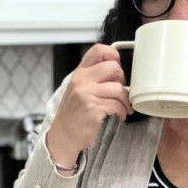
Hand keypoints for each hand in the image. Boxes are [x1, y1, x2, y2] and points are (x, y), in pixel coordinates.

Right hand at [47, 44, 132, 164]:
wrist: (62, 136)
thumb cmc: (73, 115)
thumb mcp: (78, 90)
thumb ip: (93, 78)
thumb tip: (117, 71)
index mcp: (79, 73)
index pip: (98, 50)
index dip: (112, 55)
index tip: (117, 67)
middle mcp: (81, 81)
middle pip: (113, 67)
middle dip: (122, 80)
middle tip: (120, 91)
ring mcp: (86, 94)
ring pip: (118, 88)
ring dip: (125, 100)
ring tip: (123, 107)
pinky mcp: (92, 108)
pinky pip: (116, 104)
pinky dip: (122, 111)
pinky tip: (118, 115)